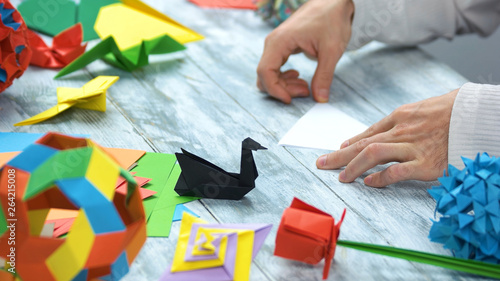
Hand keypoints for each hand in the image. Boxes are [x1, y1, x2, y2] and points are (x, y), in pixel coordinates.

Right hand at [256, 0, 353, 103]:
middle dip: (282, 89)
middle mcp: (273, 43)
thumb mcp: (331, 51)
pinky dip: (285, 78)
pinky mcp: (282, 47)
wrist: (334, 3)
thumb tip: (320, 99)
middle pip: (265, 75)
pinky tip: (300, 78)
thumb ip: (324, 76)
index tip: (291, 100)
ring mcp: (276, 45)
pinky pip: (275, 68)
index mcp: (280, 41)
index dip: (275, 90)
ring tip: (307, 86)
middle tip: (306, 92)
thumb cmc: (332, 20)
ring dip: (284, 85)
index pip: (265, 72)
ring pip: (270, 74)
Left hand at [316, 89, 459, 186]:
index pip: (368, 133)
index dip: (350, 143)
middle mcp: (401, 130)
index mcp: (400, 116)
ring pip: (374, 154)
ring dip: (353, 166)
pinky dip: (381, 178)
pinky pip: (397, 171)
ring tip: (340, 177)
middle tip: (321, 164)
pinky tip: (369, 184)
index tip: (337, 150)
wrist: (476, 114)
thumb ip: (400, 121)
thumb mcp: (421, 109)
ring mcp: (413, 146)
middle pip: (363, 144)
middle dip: (339, 155)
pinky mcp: (426, 163)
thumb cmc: (450, 111)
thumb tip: (379, 132)